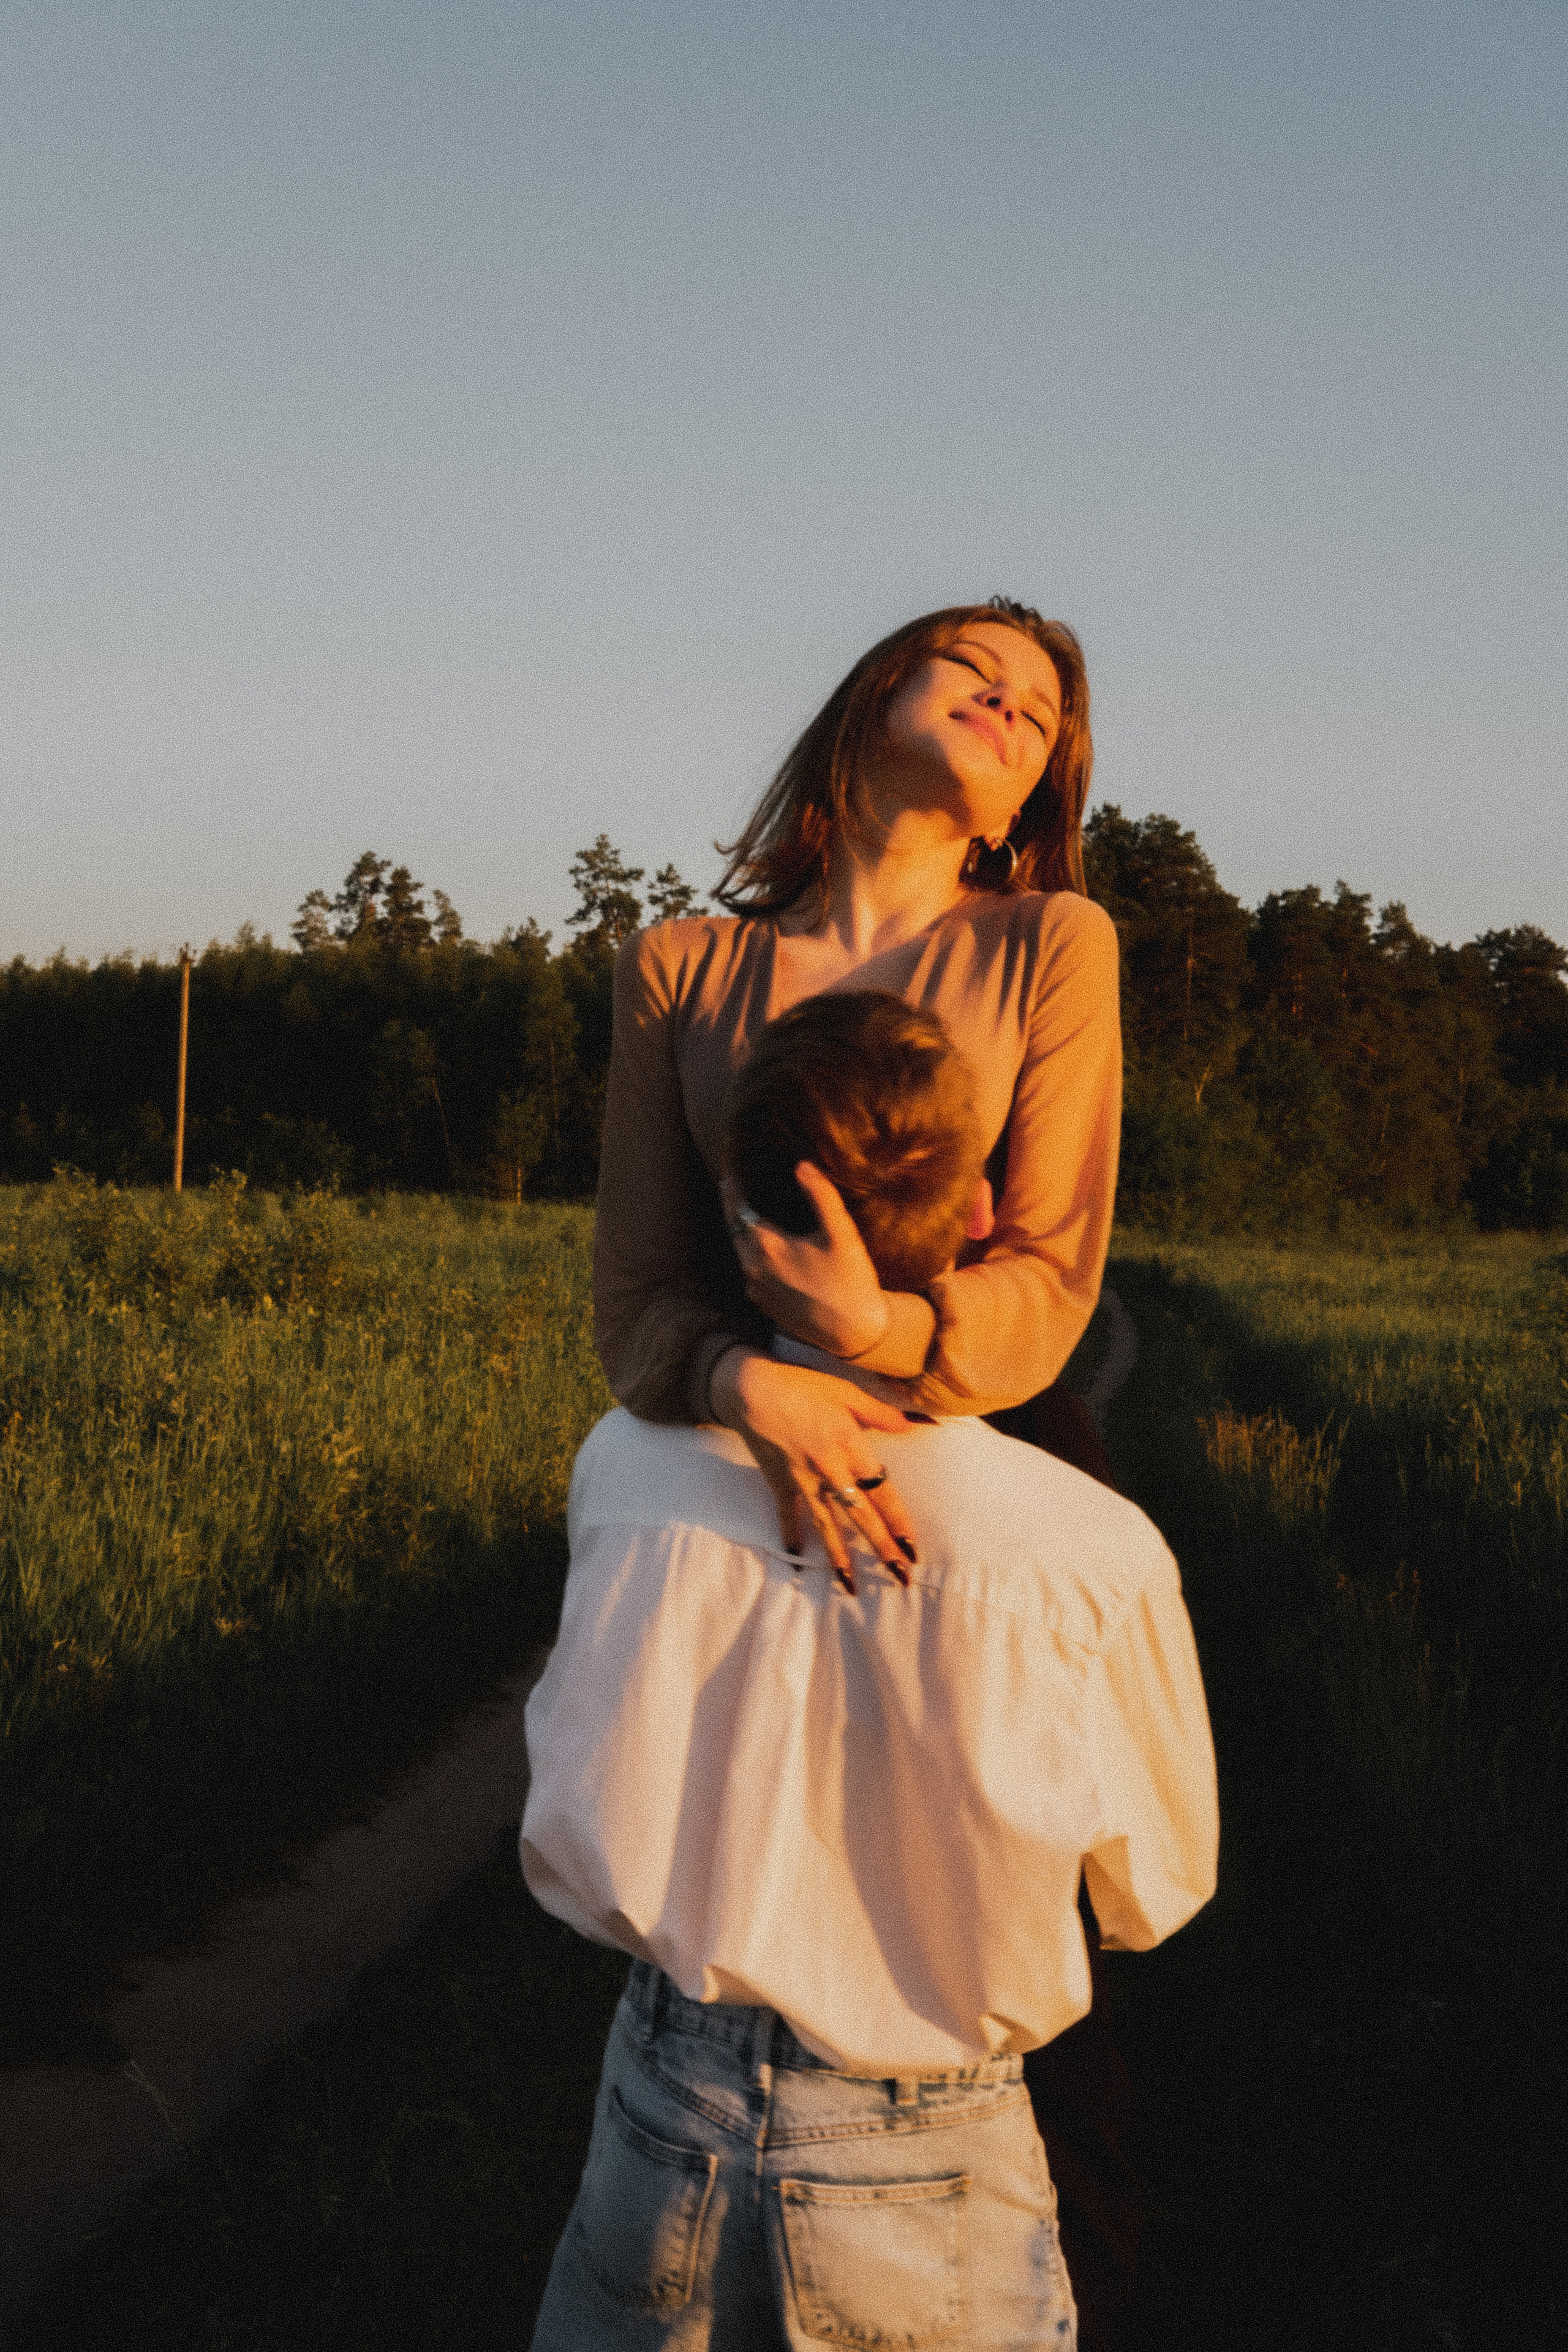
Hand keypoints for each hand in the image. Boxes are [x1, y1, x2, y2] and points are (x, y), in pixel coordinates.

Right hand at [709, 1347, 918, 1592]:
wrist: (751, 1386)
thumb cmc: (803, 1385)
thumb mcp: (846, 1391)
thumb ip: (882, 1413)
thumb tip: (920, 1423)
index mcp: (849, 1445)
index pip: (882, 1491)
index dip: (899, 1521)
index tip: (913, 1547)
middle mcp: (828, 1468)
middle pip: (860, 1516)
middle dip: (881, 1548)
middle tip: (900, 1578)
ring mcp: (802, 1479)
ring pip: (825, 1524)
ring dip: (840, 1556)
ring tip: (852, 1586)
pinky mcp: (779, 1482)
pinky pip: (787, 1514)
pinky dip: (790, 1534)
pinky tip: (796, 1558)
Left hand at [721, 1163, 890, 1360]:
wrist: (854, 1333)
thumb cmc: (850, 1281)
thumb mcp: (841, 1232)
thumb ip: (820, 1195)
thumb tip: (802, 1166)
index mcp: (766, 1246)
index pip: (737, 1208)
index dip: (732, 1188)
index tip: (728, 1172)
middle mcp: (752, 1269)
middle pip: (734, 1230)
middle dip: (732, 1207)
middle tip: (732, 1188)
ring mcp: (756, 1290)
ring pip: (741, 1253)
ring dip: (741, 1232)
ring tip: (747, 1215)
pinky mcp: (765, 1306)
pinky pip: (751, 1272)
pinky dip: (752, 1254)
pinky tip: (766, 1250)